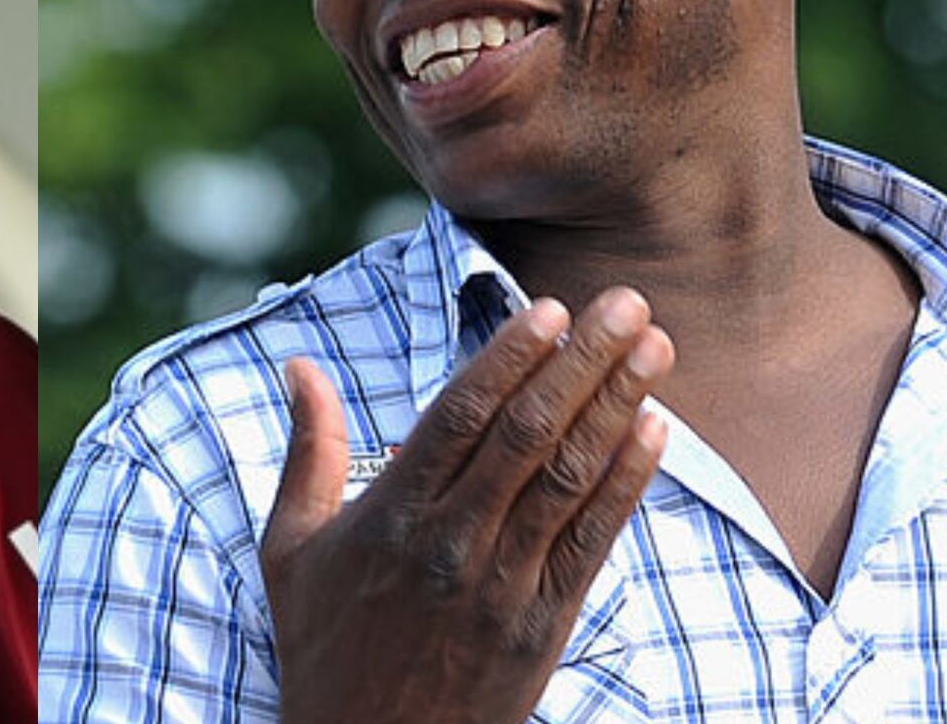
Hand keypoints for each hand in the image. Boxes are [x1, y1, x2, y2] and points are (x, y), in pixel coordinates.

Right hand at [260, 288, 671, 723]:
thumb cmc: (322, 644)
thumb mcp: (291, 546)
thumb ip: (308, 450)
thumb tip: (299, 366)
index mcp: (390, 516)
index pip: (459, 417)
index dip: (509, 358)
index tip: (551, 309)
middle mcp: (450, 543)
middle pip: (527, 435)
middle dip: (583, 362)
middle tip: (627, 303)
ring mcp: (501, 586)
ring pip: (568, 479)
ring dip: (618, 405)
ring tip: (655, 348)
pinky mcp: (541, 626)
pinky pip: (592, 541)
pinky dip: (627, 483)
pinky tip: (655, 432)